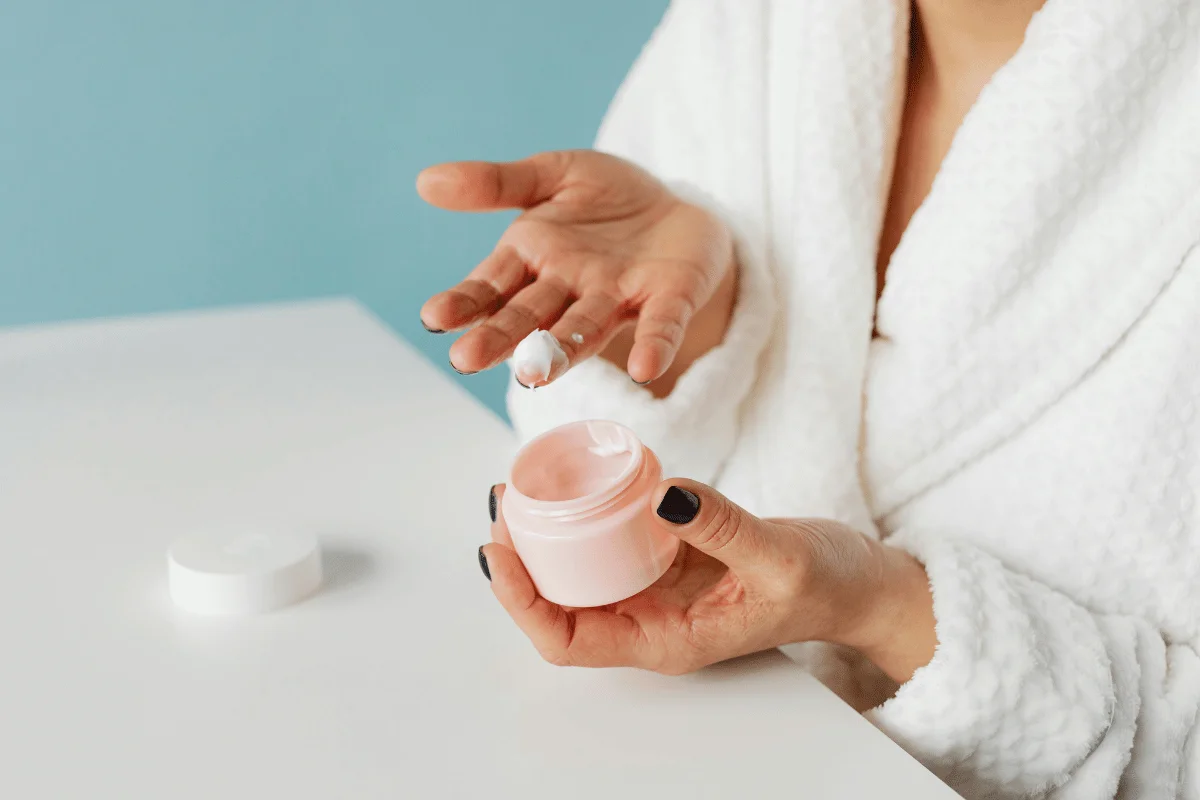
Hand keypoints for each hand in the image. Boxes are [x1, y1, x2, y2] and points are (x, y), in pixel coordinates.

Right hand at [417, 151, 735, 387]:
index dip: (465, 302)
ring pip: (584, 330)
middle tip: (466, 360)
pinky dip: (653, 346)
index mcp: (532, 258)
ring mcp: (617, 297)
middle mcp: (568, 288)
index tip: (434, 317)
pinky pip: (659, 326)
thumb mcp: (552, 174)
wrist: (679, 205)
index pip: (491, 285)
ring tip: (535, 375)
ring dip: (561, 353)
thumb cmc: (607, 199)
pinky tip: (644, 367)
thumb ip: (497, 183)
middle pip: (529, 317)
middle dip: (500, 338)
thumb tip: (425, 180)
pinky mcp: (668, 300)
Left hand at [481, 480, 936, 681]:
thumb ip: (724, 527)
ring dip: (546, 533)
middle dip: (520, 559)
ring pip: (579, 570)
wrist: (856, 583)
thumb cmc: (827, 587)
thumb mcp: (781, 558)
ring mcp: (657, 588)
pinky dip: (586, 512)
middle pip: (558, 603)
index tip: (500, 552)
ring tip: (523, 485)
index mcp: (665, 639)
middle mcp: (650, 618)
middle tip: (504, 500)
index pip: (567, 640)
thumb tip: (665, 496)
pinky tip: (576, 476)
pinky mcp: (669, 556)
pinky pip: (612, 538)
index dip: (522, 602)